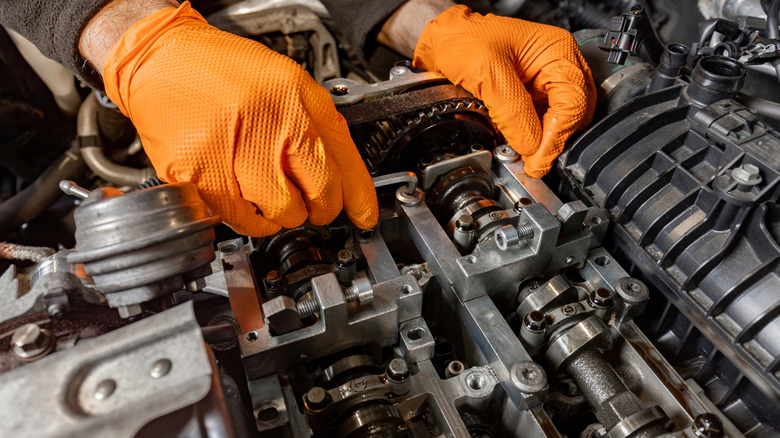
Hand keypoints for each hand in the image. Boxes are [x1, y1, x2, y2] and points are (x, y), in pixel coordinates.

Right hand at [93, 1, 377, 235]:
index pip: (342, 163)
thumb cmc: (224, 70)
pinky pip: (242, 219)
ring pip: (283, 213)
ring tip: (276, 198)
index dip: (358, 197)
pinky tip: (250, 202)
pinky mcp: (201, 175)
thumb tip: (345, 176)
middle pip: (319, 194)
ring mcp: (234, 152)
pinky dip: (252, 220)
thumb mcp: (289, 82)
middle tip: (313, 205)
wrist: (162, 59)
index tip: (363, 215)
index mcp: (296, 101)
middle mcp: (269, 125)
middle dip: (321, 208)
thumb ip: (320, 125)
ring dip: (286, 215)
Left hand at [411, 5, 595, 176]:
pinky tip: (519, 145)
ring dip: (543, 141)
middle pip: (574, 114)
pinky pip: (540, 123)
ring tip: (524, 157)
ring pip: (558, 122)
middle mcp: (557, 67)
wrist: (442, 41)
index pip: (573, 101)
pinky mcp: (531, 97)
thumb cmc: (463, 39)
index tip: (538, 160)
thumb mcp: (486, 72)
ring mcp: (545, 83)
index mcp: (557, 52)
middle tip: (533, 163)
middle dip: (554, 140)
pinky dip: (532, 137)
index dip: (557, 135)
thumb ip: (512, 111)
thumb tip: (532, 147)